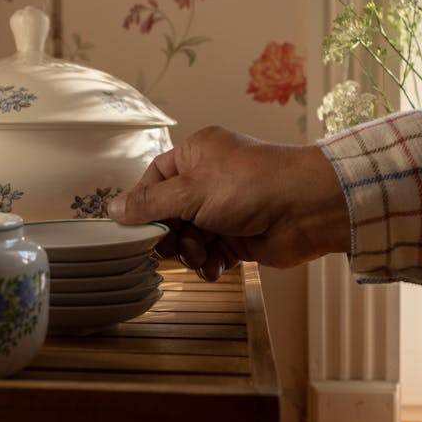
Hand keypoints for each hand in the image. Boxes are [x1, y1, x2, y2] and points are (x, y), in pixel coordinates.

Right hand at [107, 125, 350, 278]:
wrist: (308, 209)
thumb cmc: (255, 185)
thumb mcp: (192, 191)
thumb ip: (150, 203)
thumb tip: (113, 209)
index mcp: (197, 155)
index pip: (155, 179)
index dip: (143, 205)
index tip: (135, 228)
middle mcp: (210, 180)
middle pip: (169, 213)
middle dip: (168, 234)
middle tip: (170, 246)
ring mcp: (226, 209)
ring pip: (189, 237)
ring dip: (189, 252)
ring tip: (200, 256)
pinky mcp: (241, 236)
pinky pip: (211, 253)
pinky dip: (209, 263)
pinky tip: (214, 267)